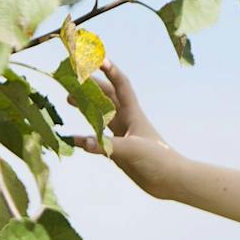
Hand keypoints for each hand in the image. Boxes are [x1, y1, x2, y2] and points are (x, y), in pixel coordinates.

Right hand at [70, 62, 184, 197]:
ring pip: (100, 115)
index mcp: (133, 114)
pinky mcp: (119, 151)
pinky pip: (98, 140)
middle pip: (106, 96)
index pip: (120, 85)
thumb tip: (82, 142)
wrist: (171, 181)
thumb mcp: (132, 150)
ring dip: (85, 106)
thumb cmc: (159, 160)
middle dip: (90, 86)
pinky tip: (72, 140)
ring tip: (69, 99)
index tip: (96, 57)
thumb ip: (107, 146)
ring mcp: (122, 135)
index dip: (109, 70)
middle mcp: (127, 121)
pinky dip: (85, 139)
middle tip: (71, 80)